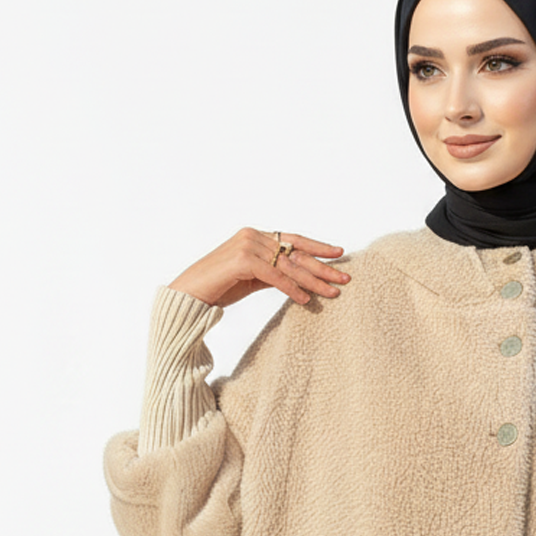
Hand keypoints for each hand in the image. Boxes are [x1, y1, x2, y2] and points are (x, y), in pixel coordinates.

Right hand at [168, 227, 351, 308]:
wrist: (189, 294)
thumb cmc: (219, 287)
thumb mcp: (252, 278)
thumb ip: (273, 273)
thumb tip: (298, 279)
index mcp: (256, 235)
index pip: (294, 240)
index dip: (317, 247)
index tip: (339, 253)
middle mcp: (253, 235)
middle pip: (296, 252)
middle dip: (323, 266)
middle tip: (346, 278)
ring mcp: (247, 245)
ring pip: (289, 265)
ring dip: (313, 280)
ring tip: (334, 292)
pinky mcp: (242, 260)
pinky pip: (275, 276)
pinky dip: (292, 288)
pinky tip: (306, 300)